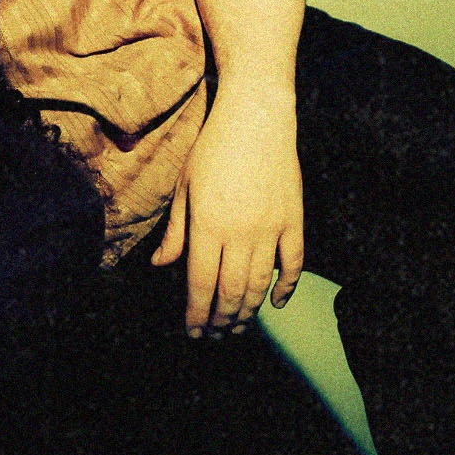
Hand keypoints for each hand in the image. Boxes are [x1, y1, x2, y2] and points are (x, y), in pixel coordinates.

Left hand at [151, 84, 303, 335]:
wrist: (256, 119)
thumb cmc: (213, 150)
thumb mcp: (184, 187)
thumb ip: (175, 231)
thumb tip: (160, 265)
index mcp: (207, 225)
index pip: (200, 283)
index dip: (196, 313)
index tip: (192, 331)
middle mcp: (240, 232)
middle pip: (230, 290)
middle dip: (220, 319)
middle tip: (214, 336)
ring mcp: (271, 228)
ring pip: (260, 284)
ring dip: (248, 310)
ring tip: (237, 327)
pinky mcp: (294, 221)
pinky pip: (293, 264)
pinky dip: (286, 288)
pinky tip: (276, 303)